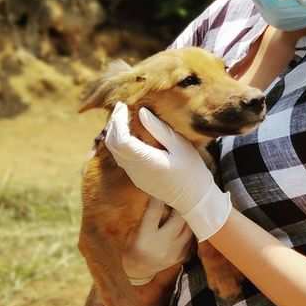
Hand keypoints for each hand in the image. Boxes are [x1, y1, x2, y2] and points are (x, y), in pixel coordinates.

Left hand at [105, 102, 231, 241]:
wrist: (194, 199)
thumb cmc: (192, 171)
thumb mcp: (180, 146)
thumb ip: (159, 129)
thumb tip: (141, 112)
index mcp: (147, 162)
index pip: (121, 139)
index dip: (118, 120)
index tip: (124, 105)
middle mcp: (135, 170)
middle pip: (112, 144)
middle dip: (113, 123)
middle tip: (121, 107)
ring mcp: (134, 176)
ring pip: (113, 151)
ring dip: (115, 132)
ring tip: (123, 116)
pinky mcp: (136, 178)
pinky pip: (120, 157)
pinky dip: (119, 142)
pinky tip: (129, 132)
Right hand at [123, 196, 192, 284]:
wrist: (139, 271)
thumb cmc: (132, 247)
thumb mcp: (133, 231)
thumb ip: (147, 216)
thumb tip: (159, 195)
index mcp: (145, 237)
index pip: (155, 211)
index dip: (159, 197)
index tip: (163, 186)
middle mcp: (161, 245)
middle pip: (179, 218)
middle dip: (180, 204)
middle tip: (180, 194)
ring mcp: (174, 252)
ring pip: (189, 228)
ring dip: (188, 215)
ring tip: (187, 204)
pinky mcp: (181, 256)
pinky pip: (191, 238)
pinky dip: (190, 228)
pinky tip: (190, 220)